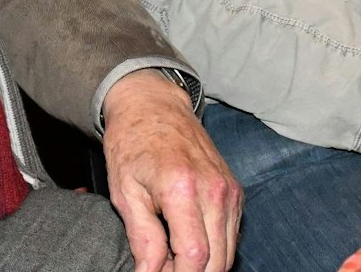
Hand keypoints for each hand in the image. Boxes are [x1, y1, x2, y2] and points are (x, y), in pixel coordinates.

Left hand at [100, 70, 241, 271]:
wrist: (153, 105)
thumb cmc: (132, 144)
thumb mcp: (125, 192)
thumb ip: (143, 238)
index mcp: (182, 188)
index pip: (194, 256)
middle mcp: (215, 190)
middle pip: (218, 261)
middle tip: (163, 269)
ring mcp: (229, 190)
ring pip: (228, 252)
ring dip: (204, 265)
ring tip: (171, 257)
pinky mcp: (235, 191)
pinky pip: (231, 234)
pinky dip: (213, 248)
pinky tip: (186, 242)